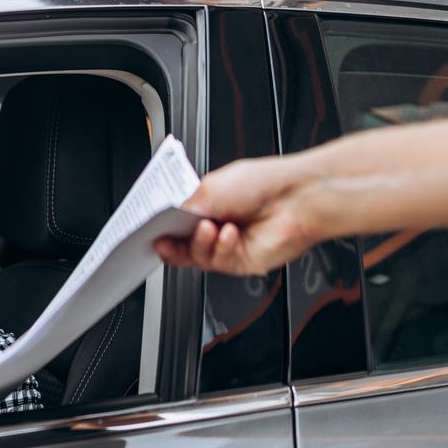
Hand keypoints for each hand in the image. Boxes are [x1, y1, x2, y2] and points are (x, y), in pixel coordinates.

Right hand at [154, 156, 318, 275]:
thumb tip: (168, 222)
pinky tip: (228, 234)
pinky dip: (220, 248)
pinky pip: (217, 262)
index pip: (177, 221)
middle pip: (182, 243)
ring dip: (199, 243)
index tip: (151, 228)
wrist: (296, 199)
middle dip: (172, 241)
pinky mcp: (240, 262)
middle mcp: (217, 225)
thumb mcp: (211, 188)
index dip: (162, 226)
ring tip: (208, 228)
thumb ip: (186, 208)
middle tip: (165, 236)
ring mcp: (228, 245)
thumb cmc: (263, 184)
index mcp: (209, 203)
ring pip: (196, 256)